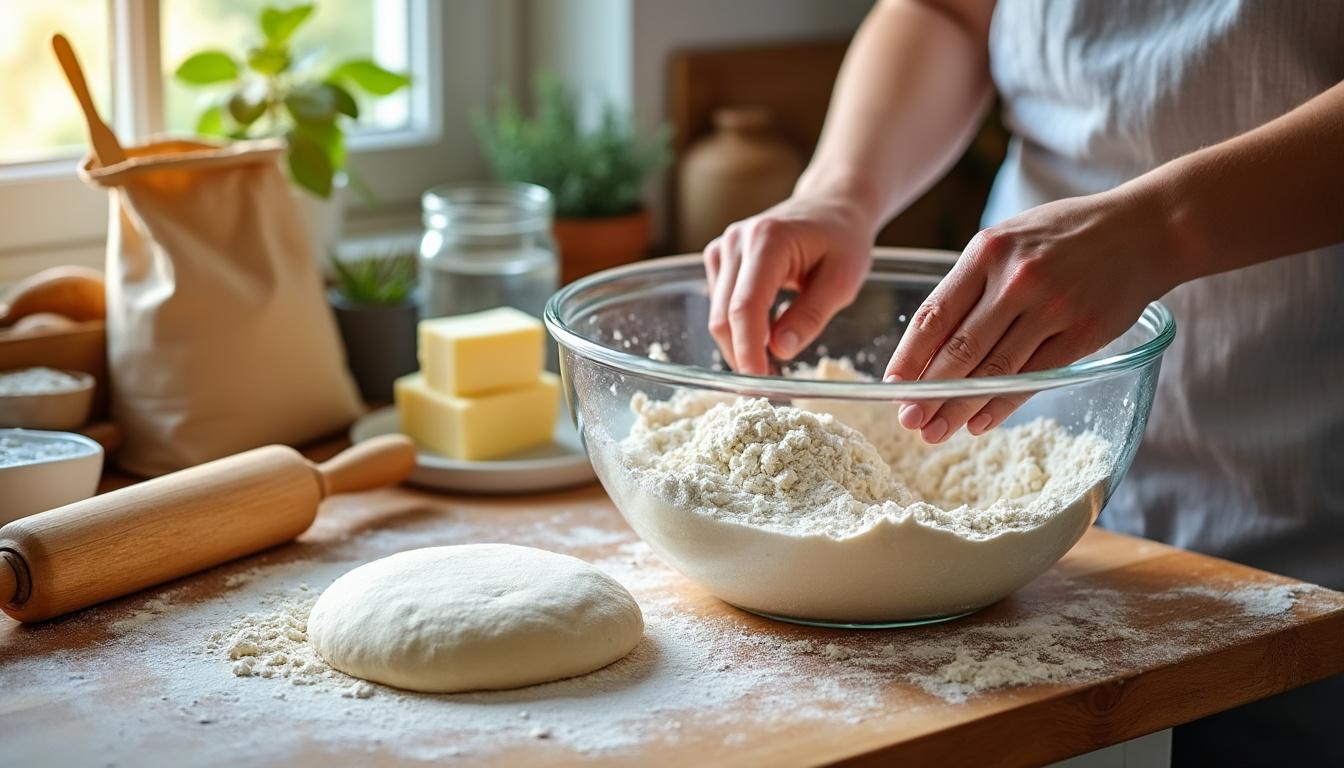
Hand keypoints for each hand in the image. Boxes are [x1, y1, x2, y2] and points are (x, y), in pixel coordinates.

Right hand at [704, 195, 876, 373]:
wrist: (831, 206)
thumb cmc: (843, 241)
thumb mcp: (843, 281)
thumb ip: (812, 315)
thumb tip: (781, 351)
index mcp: (768, 240)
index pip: (746, 306)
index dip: (748, 349)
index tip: (759, 383)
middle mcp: (737, 240)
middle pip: (724, 315)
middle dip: (742, 355)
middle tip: (769, 385)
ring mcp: (723, 247)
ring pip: (718, 313)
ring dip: (740, 344)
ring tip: (771, 362)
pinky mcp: (719, 257)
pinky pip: (720, 304)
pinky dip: (738, 327)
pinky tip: (765, 333)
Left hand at [883, 188, 1177, 441]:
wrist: (1146, 229)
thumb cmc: (1067, 234)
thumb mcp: (1010, 238)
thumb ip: (973, 282)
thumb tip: (930, 341)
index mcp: (988, 252)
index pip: (935, 314)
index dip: (909, 356)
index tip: (892, 385)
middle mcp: (1015, 280)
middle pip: (959, 349)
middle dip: (927, 391)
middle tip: (907, 420)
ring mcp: (1051, 308)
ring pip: (993, 370)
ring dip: (959, 407)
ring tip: (935, 432)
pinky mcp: (1082, 334)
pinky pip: (1032, 378)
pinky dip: (1001, 405)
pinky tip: (978, 422)